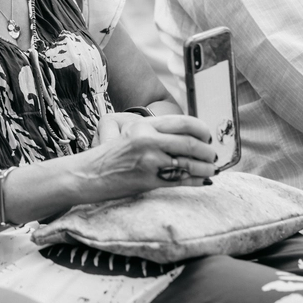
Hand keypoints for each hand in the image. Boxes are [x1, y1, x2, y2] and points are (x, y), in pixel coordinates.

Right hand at [72, 114, 215, 201]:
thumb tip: (183, 138)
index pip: (183, 122)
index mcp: (144, 126)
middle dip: (208, 151)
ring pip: (190, 162)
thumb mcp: (129, 136)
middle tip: (213, 156)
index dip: (202, 130)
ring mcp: (150, 160)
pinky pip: (182, 179)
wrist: (88, 174)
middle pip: (191, 143)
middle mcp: (148, 139)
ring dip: (206, 167)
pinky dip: (197, 180)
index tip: (208, 136)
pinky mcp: (150, 179)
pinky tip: (203, 180)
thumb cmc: (109, 157)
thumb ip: (153, 134)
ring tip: (212, 169)